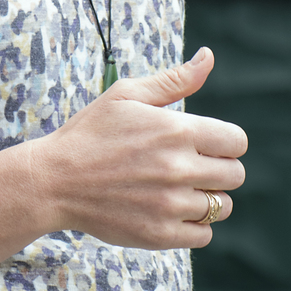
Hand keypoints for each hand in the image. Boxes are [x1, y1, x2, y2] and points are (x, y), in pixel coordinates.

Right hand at [25, 47, 246, 249]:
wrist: (54, 180)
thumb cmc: (91, 132)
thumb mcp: (127, 95)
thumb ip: (174, 79)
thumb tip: (209, 56)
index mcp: (177, 130)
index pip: (237, 141)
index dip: (225, 142)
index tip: (205, 145)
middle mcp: (180, 168)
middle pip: (235, 175)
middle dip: (218, 169)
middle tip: (189, 166)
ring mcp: (171, 204)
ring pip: (222, 206)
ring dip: (206, 197)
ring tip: (177, 189)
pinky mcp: (161, 234)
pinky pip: (204, 235)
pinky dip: (193, 224)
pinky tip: (169, 209)